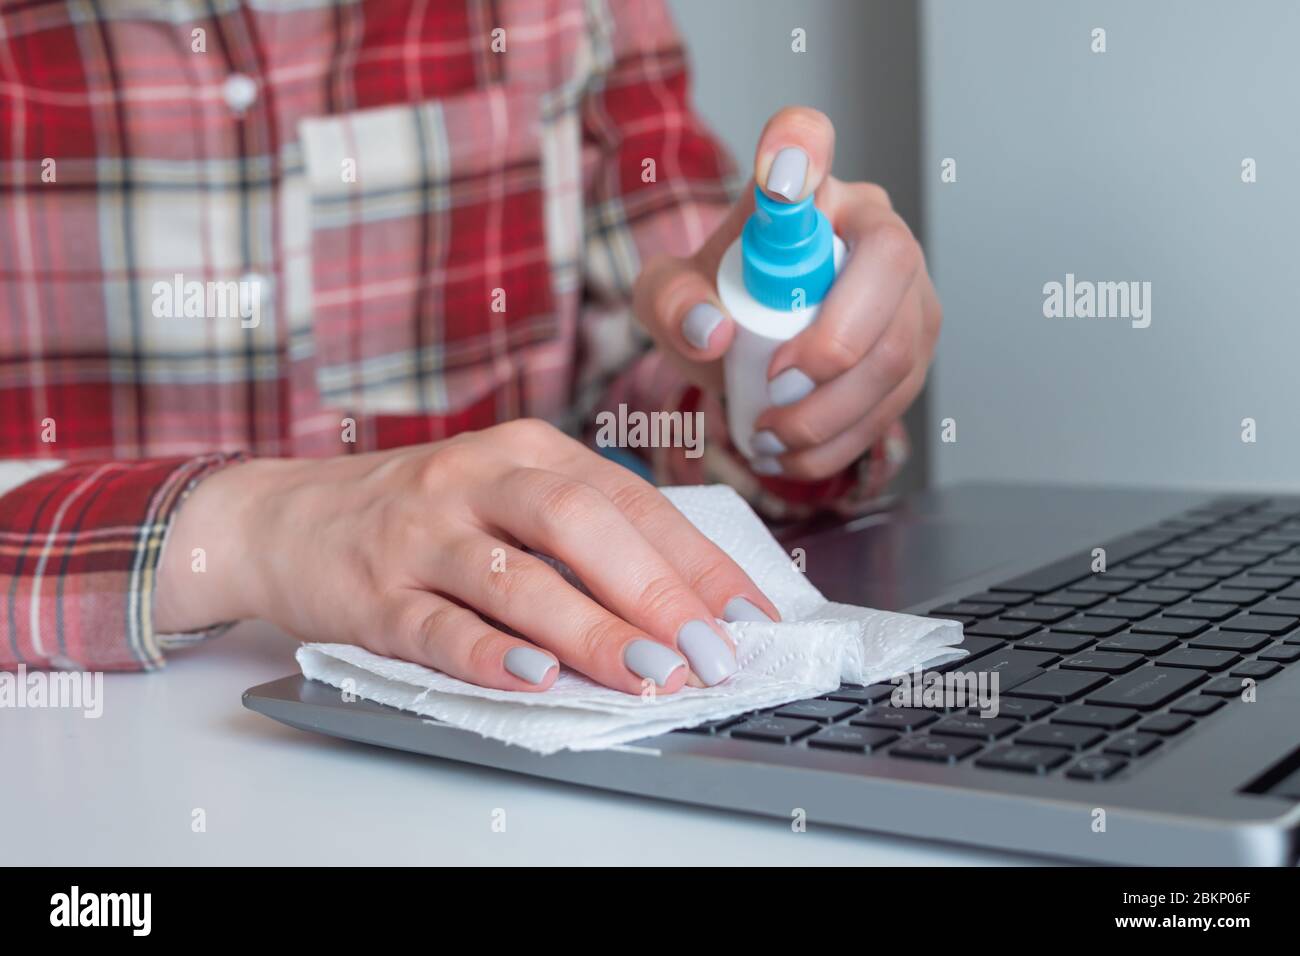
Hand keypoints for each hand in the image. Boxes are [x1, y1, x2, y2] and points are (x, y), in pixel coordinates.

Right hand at [154, 420, 777, 693]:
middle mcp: (476, 479)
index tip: (749, 619)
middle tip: (708, 652)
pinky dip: (488, 654)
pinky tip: (534, 680)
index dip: (697, 561)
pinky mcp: (372, 592)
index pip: (631, 501)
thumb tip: (685, 599)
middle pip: (578, 524)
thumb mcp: (503, 492)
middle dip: (654, 591)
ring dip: (588, 630)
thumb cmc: (418, 512)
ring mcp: (421, 533)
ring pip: (514, 577)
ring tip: (648, 675)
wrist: (283, 516)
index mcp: (526, 449)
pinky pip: (435, 625)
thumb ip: (582, 530)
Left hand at [633, 106, 940, 479]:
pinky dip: (838, 442)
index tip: (776, 171)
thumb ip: (670, 302)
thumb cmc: (715, 302)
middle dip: (833, 342)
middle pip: (890, 263)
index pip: (808, 144)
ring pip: (898, 349)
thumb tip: (712, 330)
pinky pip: (896, 401)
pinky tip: (793, 452)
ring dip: (829, 412)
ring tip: (768, 434)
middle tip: (772, 386)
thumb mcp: (667, 298)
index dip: (799, 149)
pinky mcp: (916, 349)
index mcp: (808, 192)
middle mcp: (873, 226)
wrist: (744, 346)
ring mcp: (908, 289)